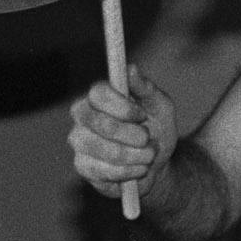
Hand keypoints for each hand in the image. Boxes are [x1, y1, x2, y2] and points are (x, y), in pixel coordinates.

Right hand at [67, 65, 176, 204]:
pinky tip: (138, 169)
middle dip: (130, 135)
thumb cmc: (156, 129)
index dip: (121, 106)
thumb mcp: (160, 106)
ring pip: (103, 149)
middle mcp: (83, 116)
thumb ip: (146, 88)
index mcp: (99, 97)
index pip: (97, 94)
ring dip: (134, 155)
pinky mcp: (82, 166)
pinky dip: (128, 172)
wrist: (156, 164)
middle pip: (99, 123)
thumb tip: (131, 68)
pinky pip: (102, 170)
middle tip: (147, 140)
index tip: (142, 115)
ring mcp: (79, 141)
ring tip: (148, 156)